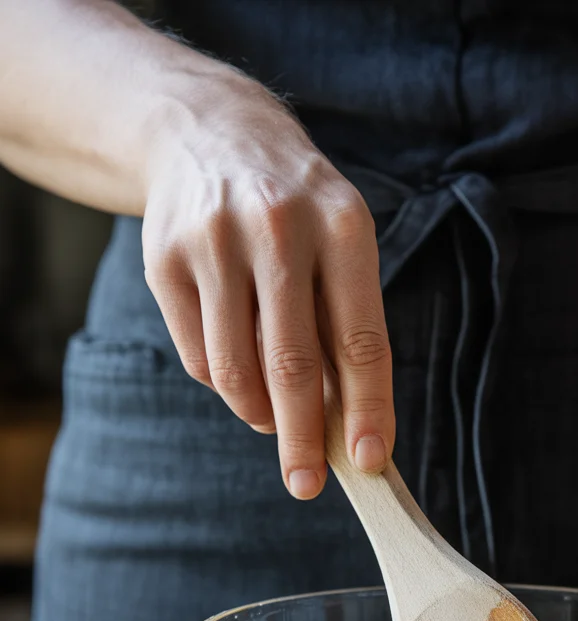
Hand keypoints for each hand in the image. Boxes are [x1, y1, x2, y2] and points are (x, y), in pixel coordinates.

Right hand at [141, 76, 392, 498]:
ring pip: (237, 371)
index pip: (360, 339)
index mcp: (341, 225)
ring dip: (261, 415)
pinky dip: (225, 385)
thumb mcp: (341, 244)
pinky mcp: (163, 259)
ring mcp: (213, 242)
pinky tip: (241, 371)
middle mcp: (277, 227)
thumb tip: (350, 425)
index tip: (369, 460)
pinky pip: (199, 358)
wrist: (209, 133)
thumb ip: (346, 324)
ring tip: (275, 421)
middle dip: (303, 439)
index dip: (367, 408)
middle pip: (292, 365)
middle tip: (307, 484)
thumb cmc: (297, 210)